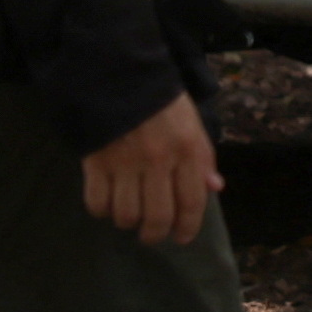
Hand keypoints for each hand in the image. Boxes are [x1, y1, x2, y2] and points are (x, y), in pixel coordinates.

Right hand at [81, 94, 220, 245]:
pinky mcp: (96, 161)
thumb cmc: (162, 102)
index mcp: (187, 149)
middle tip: (151, 235)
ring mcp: (125, 162)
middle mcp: (159, 160)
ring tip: (130, 216)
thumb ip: (203, 157)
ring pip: (126, 214)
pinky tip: (107, 203)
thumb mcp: (193, 123)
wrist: (121, 74)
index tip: (181, 238)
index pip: (192, 201)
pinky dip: (102, 210)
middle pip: (158, 216)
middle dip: (155, 234)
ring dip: (128, 223)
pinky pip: (96, 202)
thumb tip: (215, 189)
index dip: (188, 227)